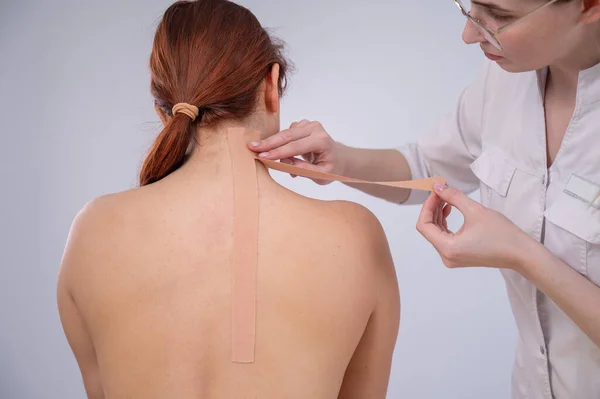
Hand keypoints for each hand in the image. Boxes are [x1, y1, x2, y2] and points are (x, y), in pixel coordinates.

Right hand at [248, 120, 341, 184]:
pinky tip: (279, 154)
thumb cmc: (330, 168)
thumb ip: (304, 169)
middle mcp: (315, 128)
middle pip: (287, 136)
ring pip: (284, 134)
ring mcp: (308, 124)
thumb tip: (285, 163)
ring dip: (272, 144)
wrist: (338, 158)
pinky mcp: (301, 125)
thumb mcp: (320, 175)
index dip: (278, 152)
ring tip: (263, 155)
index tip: (262, 157)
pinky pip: (285, 134)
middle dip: (268, 143)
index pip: (295, 146)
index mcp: (321, 140)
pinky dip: (279, 144)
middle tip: (252, 147)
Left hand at [416, 183, 533, 270]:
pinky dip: (445, 223)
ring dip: (437, 214)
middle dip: (432, 208)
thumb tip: (438, 187)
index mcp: (448, 248)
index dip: (427, 206)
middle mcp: (447, 256)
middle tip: (440, 191)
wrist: (521, 253)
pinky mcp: (459, 255)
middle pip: (428, 229)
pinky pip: (444, 237)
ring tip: (446, 198)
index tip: (435, 192)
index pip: (424, 225)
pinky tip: (449, 209)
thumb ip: (453, 197)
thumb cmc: (502, 235)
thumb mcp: (475, 210)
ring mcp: (452, 258)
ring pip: (436, 232)